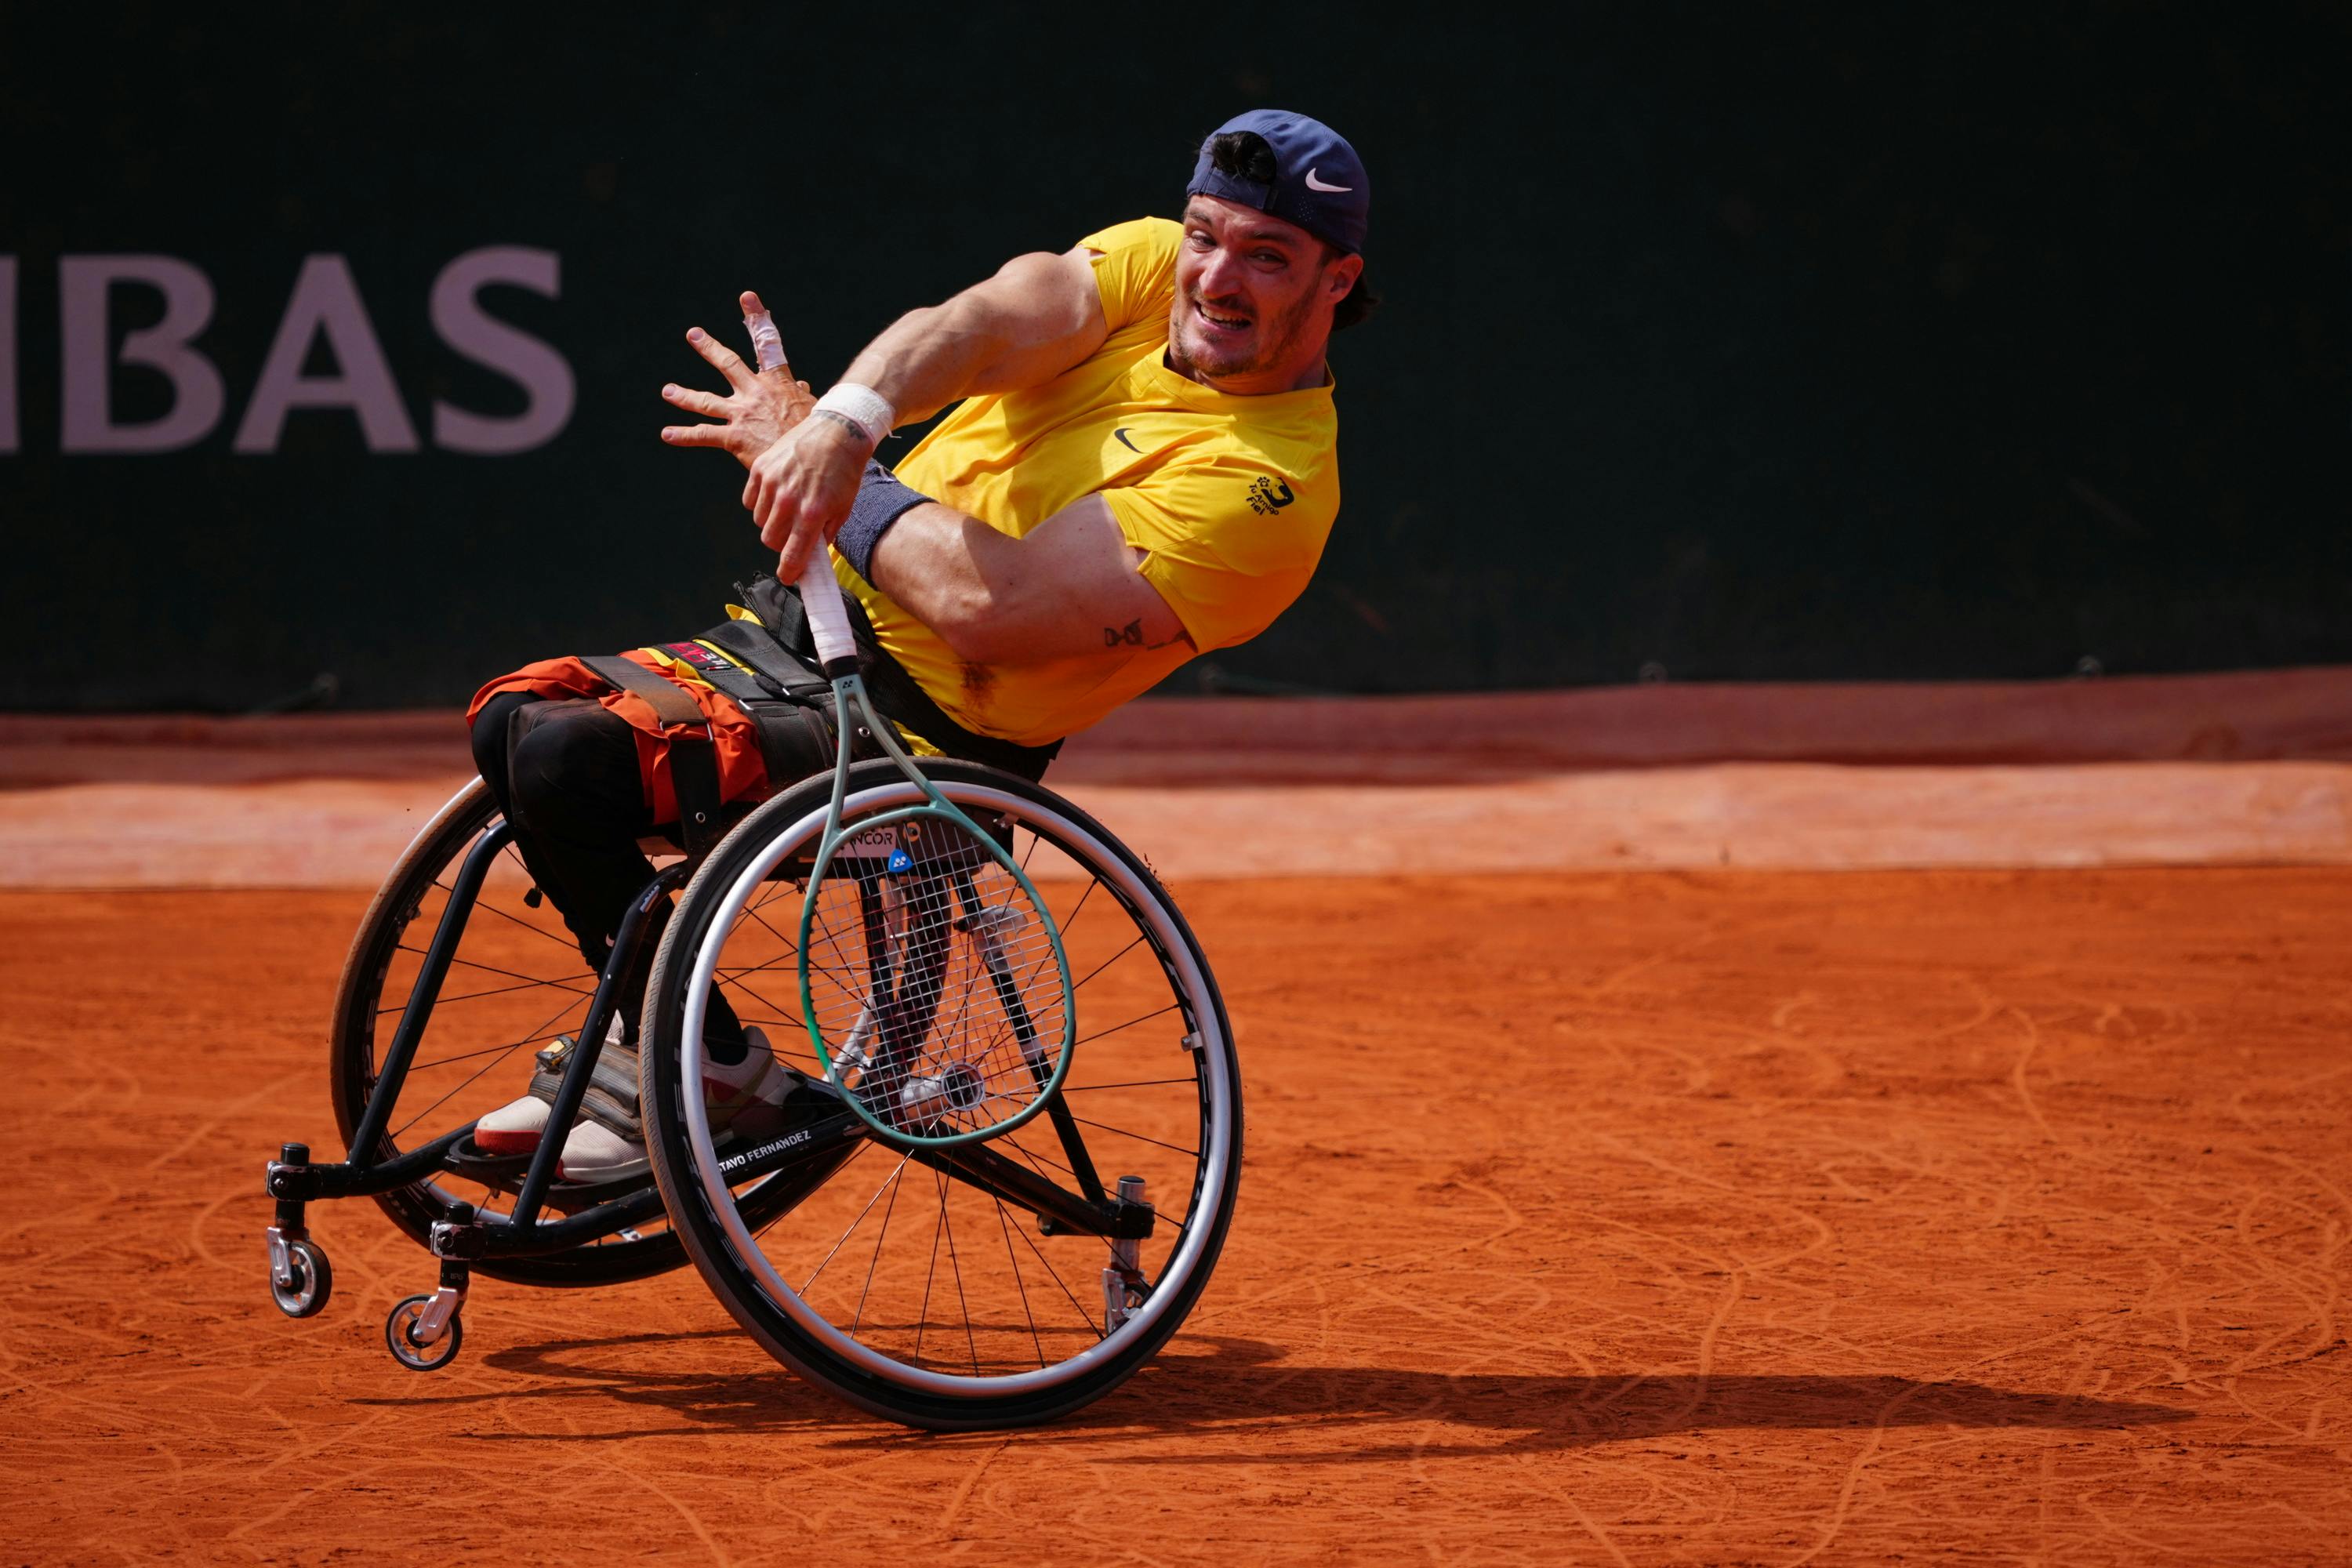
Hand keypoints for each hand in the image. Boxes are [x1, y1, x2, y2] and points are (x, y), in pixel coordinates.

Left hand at [658, 290, 813, 469]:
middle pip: (727, 363)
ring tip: (668, 391)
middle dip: (709, 347)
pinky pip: (703, 434)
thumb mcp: (812, 410)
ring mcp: (742, 413)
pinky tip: (667, 434)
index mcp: (777, 382)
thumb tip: (802, 385)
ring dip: (684, 395)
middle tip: (694, 334)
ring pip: (706, 401)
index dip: (757, 318)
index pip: (767, 344)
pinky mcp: (734, 437)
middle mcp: (755, 392)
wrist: (809, 459)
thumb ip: (801, 394)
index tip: (747, 298)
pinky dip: (684, 434)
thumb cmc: (815, 436)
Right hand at [742, 395, 873, 582]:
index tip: (787, 576)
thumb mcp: (843, 507)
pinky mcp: (760, 468)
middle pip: (770, 540)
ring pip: (760, 521)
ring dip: (771, 523)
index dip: (789, 571)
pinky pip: (750, 500)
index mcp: (812, 513)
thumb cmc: (844, 469)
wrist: (837, 431)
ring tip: (787, 511)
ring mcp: (771, 483)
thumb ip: (826, 533)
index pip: (793, 554)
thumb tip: (812, 553)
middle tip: (791, 536)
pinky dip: (760, 504)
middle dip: (781, 543)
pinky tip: (775, 497)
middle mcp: (788, 500)